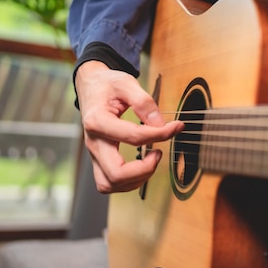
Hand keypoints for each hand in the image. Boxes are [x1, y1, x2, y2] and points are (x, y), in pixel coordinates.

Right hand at [75, 61, 183, 192]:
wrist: (91, 86)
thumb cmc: (107, 85)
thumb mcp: (126, 83)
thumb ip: (143, 102)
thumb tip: (160, 124)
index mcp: (98, 121)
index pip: (133, 137)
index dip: (160, 135)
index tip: (176, 127)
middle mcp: (93, 142)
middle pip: (115, 173)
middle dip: (144, 169)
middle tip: (159, 153)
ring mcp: (94, 153)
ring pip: (108, 184)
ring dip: (136, 179)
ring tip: (152, 160)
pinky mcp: (98, 159)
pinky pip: (108, 182)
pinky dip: (128, 181)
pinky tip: (142, 166)